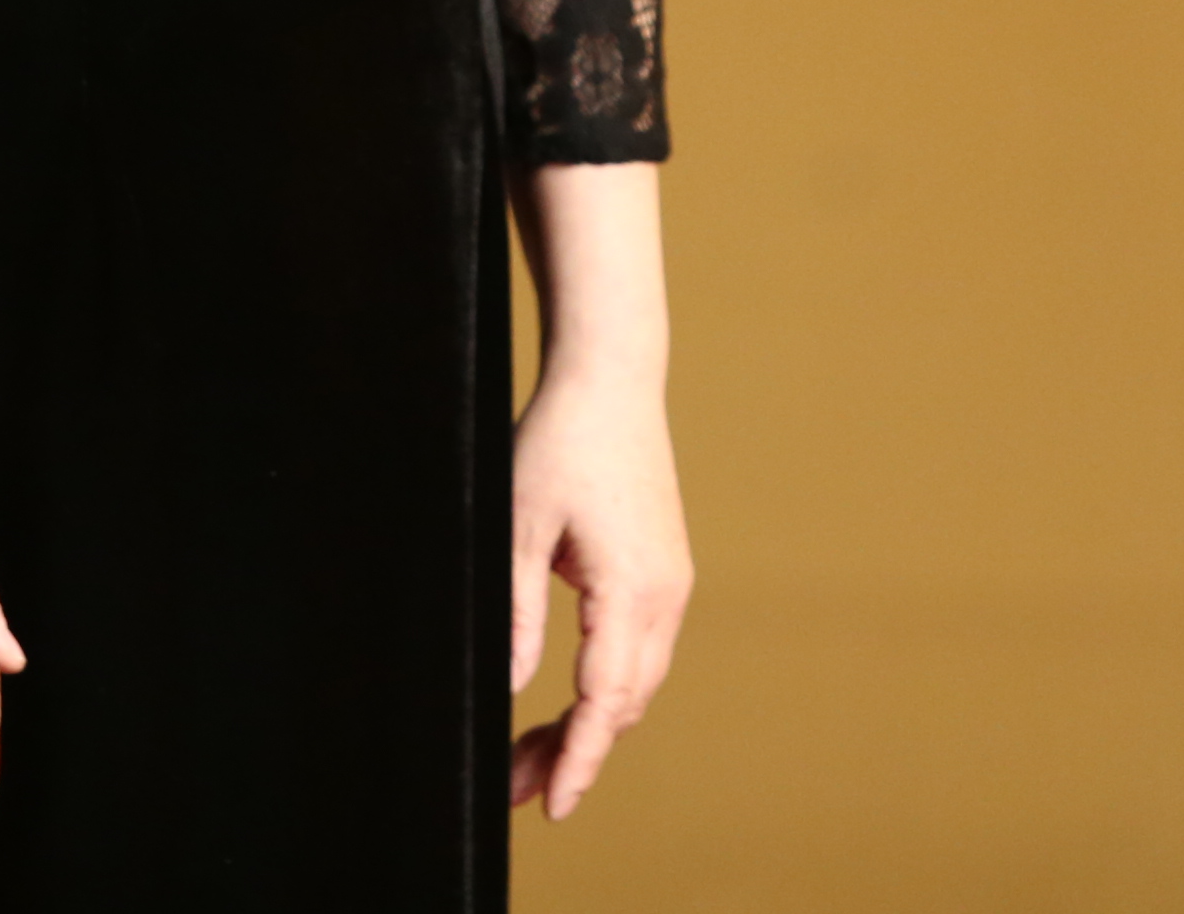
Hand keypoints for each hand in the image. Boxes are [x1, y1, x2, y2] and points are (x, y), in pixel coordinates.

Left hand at [504, 357, 690, 820]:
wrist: (612, 379)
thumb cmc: (560, 440)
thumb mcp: (517, 524)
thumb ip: (515, 612)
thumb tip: (511, 687)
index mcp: (632, 588)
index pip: (606, 701)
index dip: (579, 760)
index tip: (553, 805)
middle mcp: (665, 596)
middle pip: (625, 705)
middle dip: (574, 752)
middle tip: (515, 786)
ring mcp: (671, 586)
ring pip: (635, 684)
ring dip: (590, 724)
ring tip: (529, 755)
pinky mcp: (664, 574)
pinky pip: (639, 653)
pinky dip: (605, 689)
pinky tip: (566, 702)